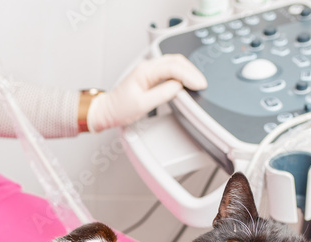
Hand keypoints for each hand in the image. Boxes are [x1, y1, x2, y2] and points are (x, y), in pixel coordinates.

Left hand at [87, 54, 206, 132]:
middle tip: (202, 83)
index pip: (172, 67)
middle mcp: (147, 67)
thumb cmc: (120, 108)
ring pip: (174, 63)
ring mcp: (149, 70)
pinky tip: (187, 81)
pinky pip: (170, 70)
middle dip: (191, 71)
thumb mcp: (142, 105)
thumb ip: (162, 94)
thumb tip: (178, 87)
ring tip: (197, 82)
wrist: (108, 111)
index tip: (199, 84)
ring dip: (188, 71)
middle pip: (176, 61)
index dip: (188, 75)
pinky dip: (181, 73)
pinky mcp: (151, 76)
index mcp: (145, 71)